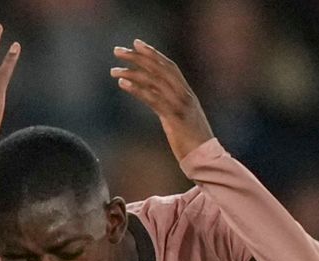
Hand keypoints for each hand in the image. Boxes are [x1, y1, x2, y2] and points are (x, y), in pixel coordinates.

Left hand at [111, 39, 212, 160]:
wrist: (205, 158)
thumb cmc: (192, 141)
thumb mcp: (180, 118)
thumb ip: (169, 105)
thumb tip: (153, 97)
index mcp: (186, 93)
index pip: (169, 66)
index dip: (153, 54)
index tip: (136, 43)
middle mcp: (184, 95)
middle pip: (159, 69)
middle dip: (138, 57)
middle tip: (117, 50)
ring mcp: (180, 105)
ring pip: (154, 81)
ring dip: (131, 73)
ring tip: (113, 70)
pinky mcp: (174, 118)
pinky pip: (153, 99)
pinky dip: (137, 89)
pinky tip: (123, 84)